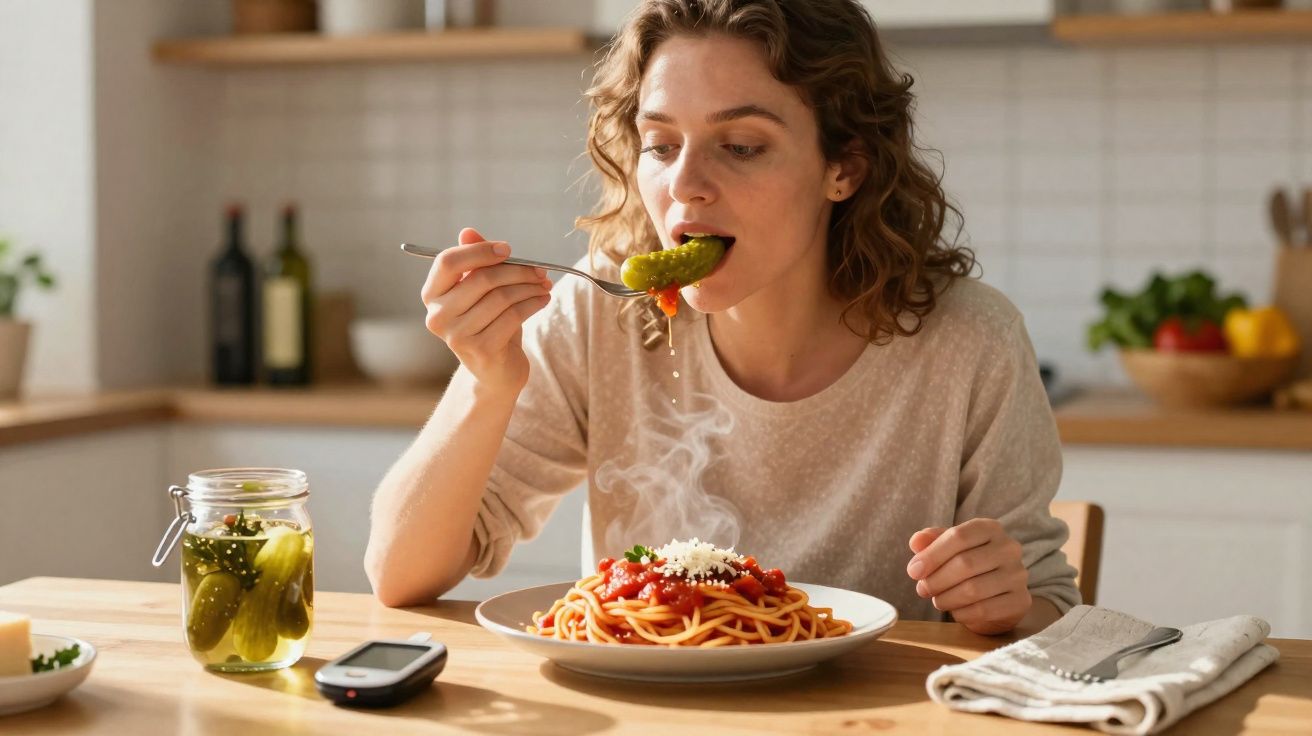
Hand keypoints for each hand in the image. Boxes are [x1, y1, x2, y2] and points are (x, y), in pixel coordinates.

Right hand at [421, 227, 552, 392]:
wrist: (496, 371)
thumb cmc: (488, 323)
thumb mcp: (480, 290)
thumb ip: (474, 261)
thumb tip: (467, 232)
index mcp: (432, 295)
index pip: (448, 262)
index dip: (480, 251)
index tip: (508, 250)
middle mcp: (438, 316)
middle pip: (481, 279)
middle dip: (517, 270)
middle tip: (540, 269)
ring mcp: (457, 336)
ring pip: (501, 297)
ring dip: (530, 287)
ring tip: (544, 285)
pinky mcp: (480, 350)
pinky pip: (513, 315)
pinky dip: (533, 304)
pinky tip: (543, 300)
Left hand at [906, 518, 1029, 635]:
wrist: (997, 595)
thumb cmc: (968, 565)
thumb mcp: (948, 548)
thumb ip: (930, 542)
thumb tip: (916, 541)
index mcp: (990, 528)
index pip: (958, 536)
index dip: (932, 555)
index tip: (913, 571)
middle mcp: (1009, 548)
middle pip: (965, 563)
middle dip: (936, 580)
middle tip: (922, 590)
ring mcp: (1018, 575)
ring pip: (973, 589)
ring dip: (946, 598)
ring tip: (937, 600)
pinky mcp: (1021, 601)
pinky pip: (983, 610)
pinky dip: (962, 613)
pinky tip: (956, 611)